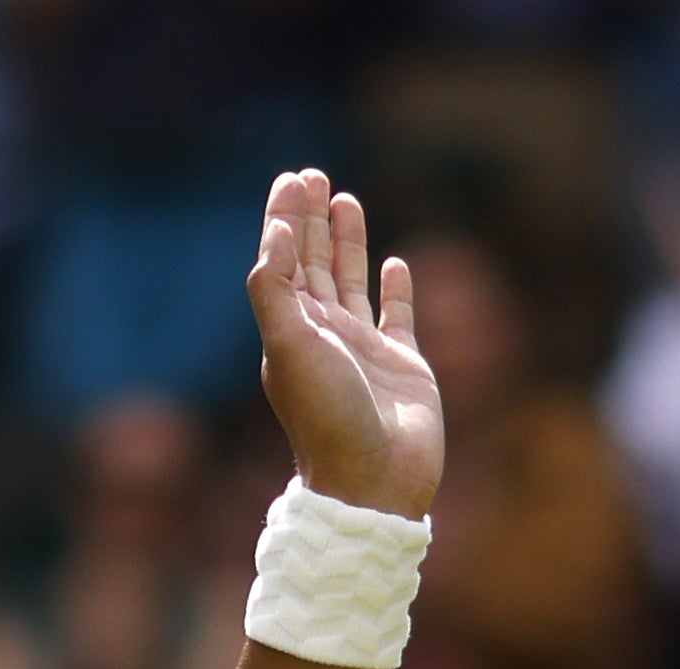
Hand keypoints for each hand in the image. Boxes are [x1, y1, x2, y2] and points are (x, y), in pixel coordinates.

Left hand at [240, 168, 444, 519]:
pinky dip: (394, 289)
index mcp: (292, 330)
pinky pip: (398, 316)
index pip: (285, 260)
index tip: (290, 178)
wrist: (373, 482)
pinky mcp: (403, 365)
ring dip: (348, 242)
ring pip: (351, 282)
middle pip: (315, 263)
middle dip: (313, 219)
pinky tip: (393, 264)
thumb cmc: (328, 419)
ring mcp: (364, 350)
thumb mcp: (289, 349)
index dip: (286, 218)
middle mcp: (325, 335)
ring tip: (345, 199)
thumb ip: (275, 290)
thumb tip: (277, 233)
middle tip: (313, 174)